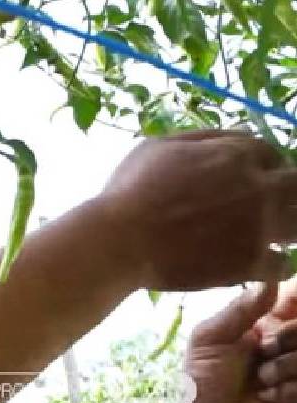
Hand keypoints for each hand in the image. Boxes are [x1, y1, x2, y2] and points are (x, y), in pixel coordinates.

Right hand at [97, 129, 296, 291]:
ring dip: (289, 227)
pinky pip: (285, 264)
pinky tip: (260, 263)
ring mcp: (260, 227)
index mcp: (235, 156)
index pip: (272, 153)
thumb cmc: (130, 190)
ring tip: (271, 233)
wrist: (121, 240)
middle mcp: (258, 188)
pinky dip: (275, 263)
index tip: (255, 176)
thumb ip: (202, 138)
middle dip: (288, 192)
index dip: (266, 164)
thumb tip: (235, 138)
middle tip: (267, 205)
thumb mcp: (157, 146)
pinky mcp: (252, 262)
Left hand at [179, 278, 296, 402]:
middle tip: (262, 355)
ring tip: (260, 384)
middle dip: (285, 339)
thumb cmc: (203, 378)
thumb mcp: (211, 336)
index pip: (296, 297)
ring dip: (282, 370)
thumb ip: (242, 307)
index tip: (282, 314)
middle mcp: (294, 345)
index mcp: (270, 324)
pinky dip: (289, 393)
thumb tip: (271, 276)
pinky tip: (271, 401)